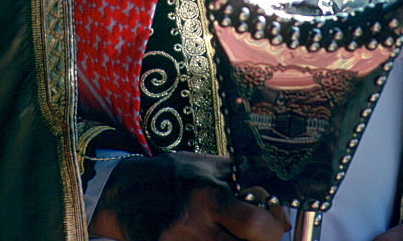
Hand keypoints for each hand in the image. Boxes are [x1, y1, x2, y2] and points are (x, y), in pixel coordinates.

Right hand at [89, 152, 289, 240]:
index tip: (273, 224)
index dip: (272, 228)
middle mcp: (193, 226)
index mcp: (208, 196)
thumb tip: (278, 213)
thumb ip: (244, 185)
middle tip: (257, 234)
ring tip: (231, 233)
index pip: (256, 225)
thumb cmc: (172, 176)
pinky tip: (213, 240)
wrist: (124, 192)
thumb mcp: (210, 168)